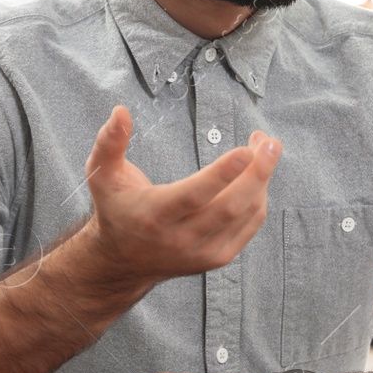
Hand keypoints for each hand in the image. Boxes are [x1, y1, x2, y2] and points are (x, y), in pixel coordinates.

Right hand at [82, 105, 281, 284]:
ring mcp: (201, 252)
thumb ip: (109, 142)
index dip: (222, 173)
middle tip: (270, 142)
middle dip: (257, 172)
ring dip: (262, 180)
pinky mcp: (216, 258)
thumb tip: (121, 111)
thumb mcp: (102, 174)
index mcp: (153, 215)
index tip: (247, 149)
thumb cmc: (116, 207)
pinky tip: (256, 175)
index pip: (194, 195)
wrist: (122, 261)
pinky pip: (249, 226)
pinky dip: (259, 198)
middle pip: (229, 207)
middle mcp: (179, 239)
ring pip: (245, 216)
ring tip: (266, 148)